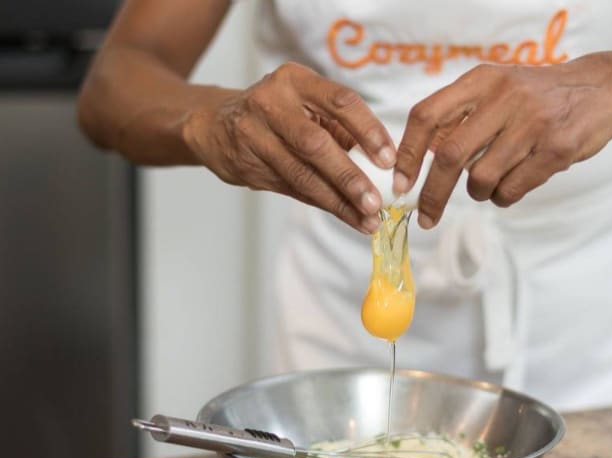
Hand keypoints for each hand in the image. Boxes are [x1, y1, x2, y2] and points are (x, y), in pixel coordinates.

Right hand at [182, 62, 396, 233]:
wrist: (216, 125)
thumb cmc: (279, 114)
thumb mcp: (308, 106)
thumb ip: (342, 129)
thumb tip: (387, 167)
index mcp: (296, 80)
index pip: (340, 101)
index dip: (368, 131)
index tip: (389, 160)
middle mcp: (271, 103)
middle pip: (316, 144)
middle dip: (349, 177)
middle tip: (376, 202)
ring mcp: (253, 135)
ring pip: (302, 174)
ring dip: (338, 201)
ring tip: (367, 219)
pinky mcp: (247, 165)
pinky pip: (293, 189)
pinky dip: (324, 204)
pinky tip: (348, 216)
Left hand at [394, 53, 611, 228]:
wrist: (603, 88)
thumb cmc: (537, 96)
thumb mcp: (497, 87)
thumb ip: (460, 114)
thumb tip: (416, 158)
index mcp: (481, 80)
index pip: (427, 115)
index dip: (408, 153)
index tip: (400, 183)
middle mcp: (504, 97)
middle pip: (449, 156)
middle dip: (432, 194)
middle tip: (426, 217)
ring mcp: (533, 123)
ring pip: (481, 179)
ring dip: (478, 193)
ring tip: (490, 184)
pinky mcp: (557, 149)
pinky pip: (512, 190)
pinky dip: (503, 198)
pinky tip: (512, 186)